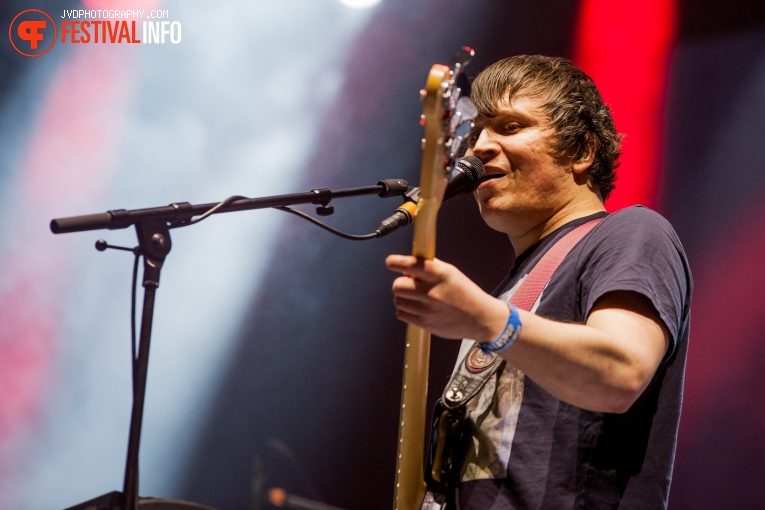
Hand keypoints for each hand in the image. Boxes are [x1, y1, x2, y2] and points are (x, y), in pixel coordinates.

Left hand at [385, 254, 508, 340]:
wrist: (480, 318)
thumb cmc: (464, 293)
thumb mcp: (451, 273)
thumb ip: (429, 268)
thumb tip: (406, 267)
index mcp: (440, 275)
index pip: (411, 265)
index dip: (396, 263)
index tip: (391, 262)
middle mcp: (432, 292)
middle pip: (398, 285)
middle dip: (401, 283)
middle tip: (410, 285)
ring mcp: (427, 310)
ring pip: (398, 300)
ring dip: (403, 297)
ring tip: (416, 297)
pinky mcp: (425, 324)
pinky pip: (401, 314)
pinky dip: (405, 310)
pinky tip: (417, 308)